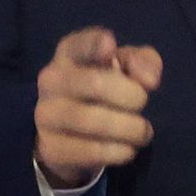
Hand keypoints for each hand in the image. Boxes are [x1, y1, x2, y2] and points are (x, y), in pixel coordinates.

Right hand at [34, 26, 161, 188]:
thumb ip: (143, 62)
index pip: (78, 44)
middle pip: (95, 83)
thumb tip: (149, 80)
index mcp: (69, 53)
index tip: (111, 47)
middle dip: (131, 96)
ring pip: (91, 120)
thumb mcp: (126, 68)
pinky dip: (116, 151)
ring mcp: (46, 114)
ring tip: (143, 132)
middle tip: (143, 105)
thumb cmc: (103, 91)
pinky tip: (127, 149)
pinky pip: (88, 151)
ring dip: (128, 128)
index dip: (94, 44)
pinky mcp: (51, 147)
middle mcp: (51, 80)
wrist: (70, 136)